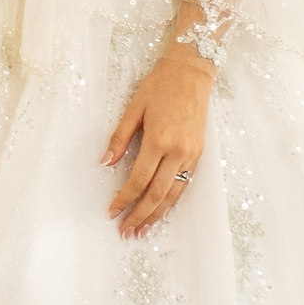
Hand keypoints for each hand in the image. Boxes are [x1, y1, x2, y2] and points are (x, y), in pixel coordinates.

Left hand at [103, 52, 213, 238]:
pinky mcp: (198, 154)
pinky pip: (184, 184)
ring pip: (173, 194)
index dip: (124, 198)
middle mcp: (177, 151)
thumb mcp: (133, 108)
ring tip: (142, 230)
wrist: (191, 73)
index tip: (111, 212)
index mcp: (158, 139)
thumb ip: (119, 137)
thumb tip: (105, 163)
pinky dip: (172, 202)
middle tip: (125, 231)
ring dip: (156, 215)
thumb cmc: (159, 86)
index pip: (138, 179)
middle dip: (139, 215)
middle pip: (156, 193)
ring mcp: (190, 155)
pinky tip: (162, 212)